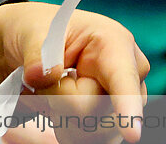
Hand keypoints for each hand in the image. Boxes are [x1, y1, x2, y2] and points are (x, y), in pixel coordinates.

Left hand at [0, 3, 149, 143]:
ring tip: (53, 91)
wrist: (39, 48)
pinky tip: (60, 107)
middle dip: (60, 101)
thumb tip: (38, 76)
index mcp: (114, 43)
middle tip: (46, 80)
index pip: (123, 79)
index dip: (128, 105)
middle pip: (93, 111)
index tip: (132, 134)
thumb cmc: (43, 31)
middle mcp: (128, 75)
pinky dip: (67, 128)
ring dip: (62, 116)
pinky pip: (90, 139)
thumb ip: (36, 52)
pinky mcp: (114, 121)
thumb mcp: (33, 31)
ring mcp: (124, 101)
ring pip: (92, 131)